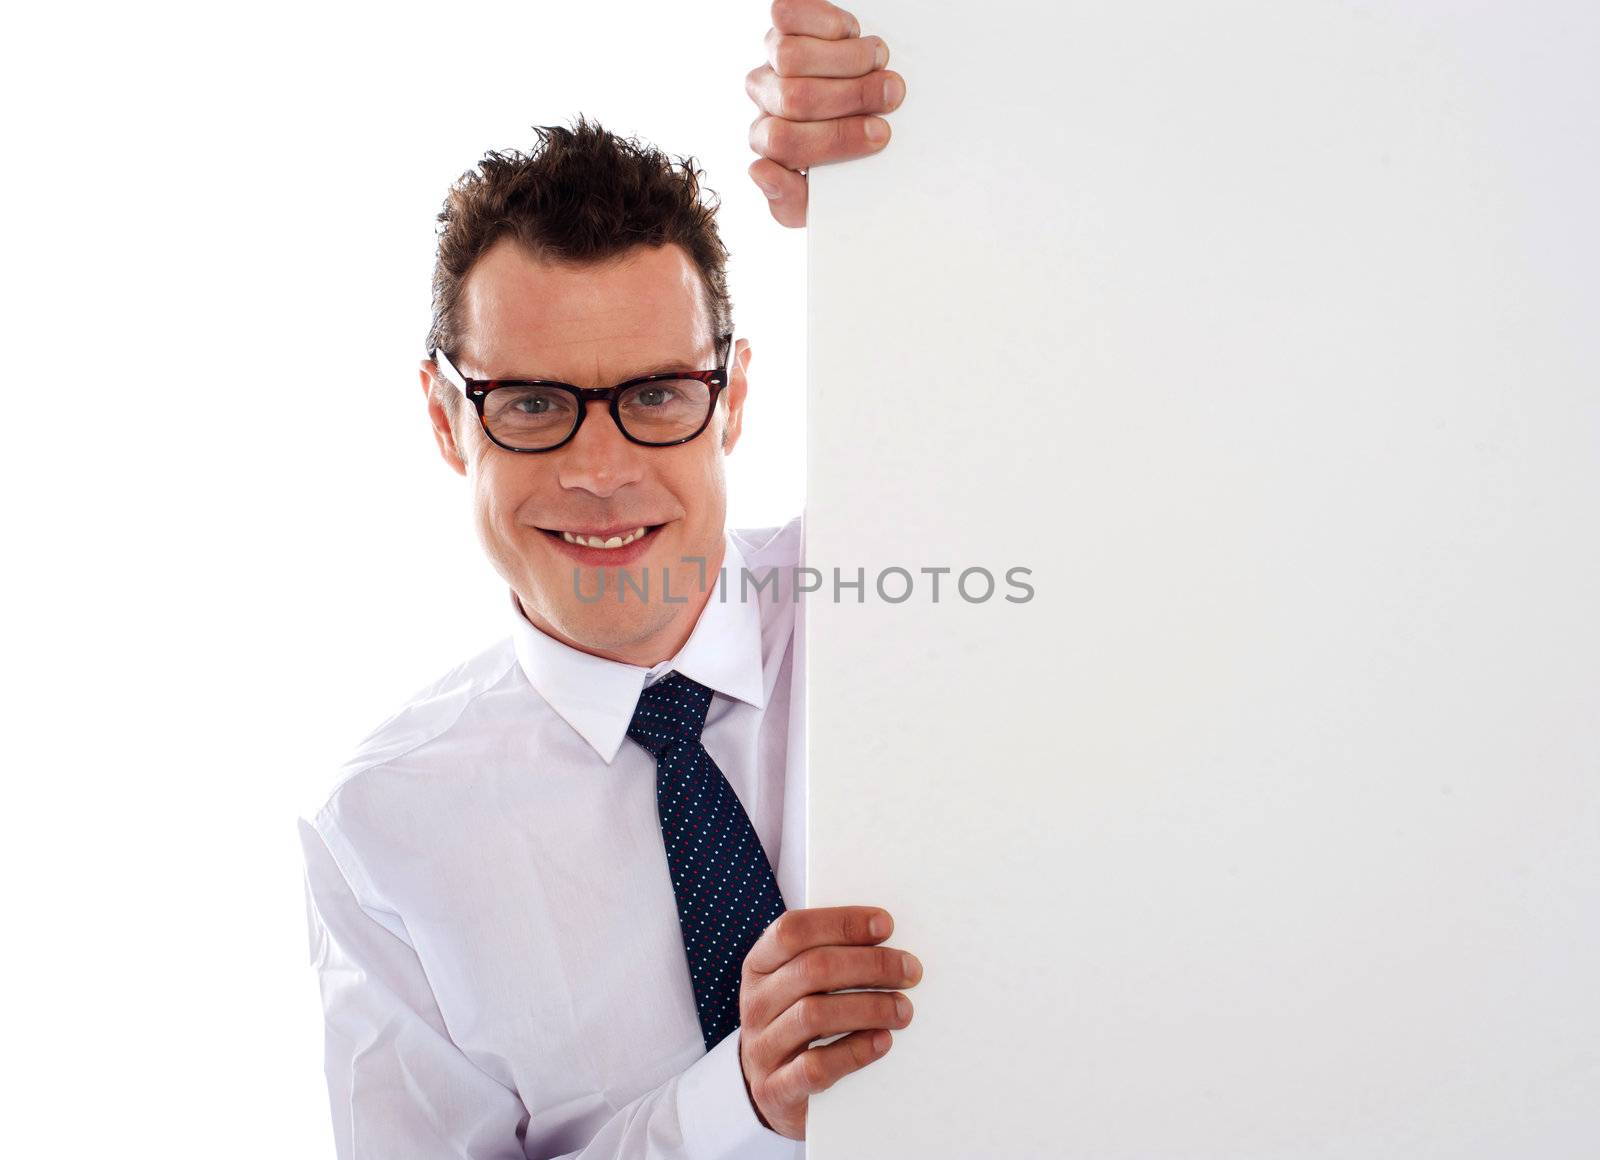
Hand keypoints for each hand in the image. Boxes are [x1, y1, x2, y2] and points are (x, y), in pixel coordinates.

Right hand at [738, 905, 922, 1139]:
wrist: (772, 1091)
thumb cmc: (797, 1024)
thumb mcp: (800, 985)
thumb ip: (830, 959)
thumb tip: (887, 940)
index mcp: (760, 966)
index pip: (793, 930)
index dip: (841, 922)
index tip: (885, 925)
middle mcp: (755, 1002)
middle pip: (812, 969)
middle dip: (870, 965)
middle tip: (911, 971)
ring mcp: (761, 1047)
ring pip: (814, 1015)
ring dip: (869, 1008)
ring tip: (904, 1009)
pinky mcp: (775, 1089)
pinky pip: (816, 1066)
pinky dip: (855, 1052)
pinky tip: (883, 1041)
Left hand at [745, 0, 906, 226]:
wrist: (855, 109)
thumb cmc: (842, 158)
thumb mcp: (817, 199)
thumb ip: (789, 201)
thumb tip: (760, 170)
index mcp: (770, 143)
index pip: (785, 144)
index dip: (836, 138)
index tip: (880, 133)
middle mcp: (766, 99)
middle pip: (795, 98)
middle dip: (852, 98)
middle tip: (889, 97)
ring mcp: (771, 59)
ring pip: (791, 57)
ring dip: (847, 60)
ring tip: (878, 64)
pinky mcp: (782, 24)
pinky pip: (788, 16)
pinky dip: (828, 23)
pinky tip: (852, 36)